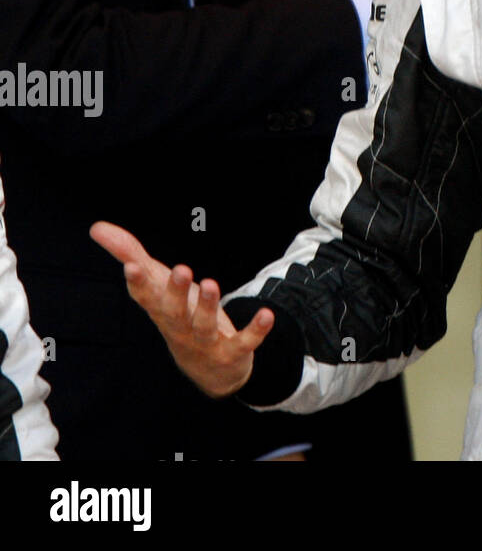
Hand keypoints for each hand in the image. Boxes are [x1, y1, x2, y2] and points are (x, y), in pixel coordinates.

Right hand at [90, 222, 272, 398]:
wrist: (210, 371)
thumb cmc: (179, 316)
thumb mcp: (158, 285)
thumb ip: (130, 254)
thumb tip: (97, 227)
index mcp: (161, 310)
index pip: (145, 297)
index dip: (138, 283)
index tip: (131, 265)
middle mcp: (179, 327)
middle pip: (173, 311)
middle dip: (176, 292)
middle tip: (181, 268)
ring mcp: (205, 342)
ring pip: (203, 326)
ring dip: (207, 306)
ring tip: (211, 283)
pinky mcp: (232, 351)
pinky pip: (244, 342)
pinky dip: (255, 331)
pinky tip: (267, 315)